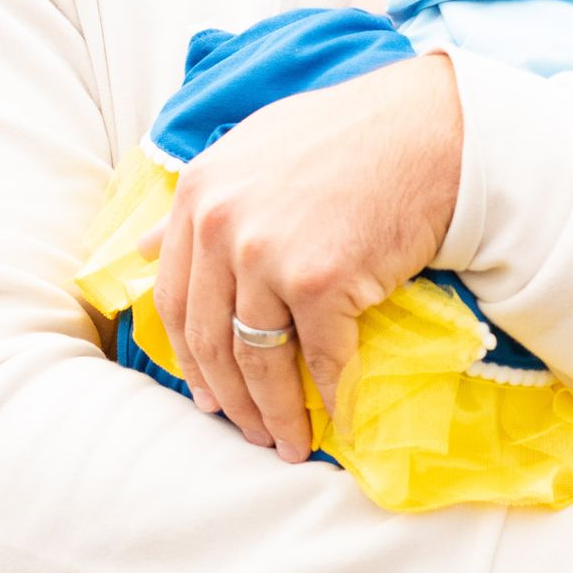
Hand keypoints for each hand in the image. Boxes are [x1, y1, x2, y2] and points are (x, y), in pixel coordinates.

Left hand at [147, 52, 462, 459]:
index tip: (208, 395)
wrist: (430, 130)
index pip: (173, 298)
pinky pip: (322, 358)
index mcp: (198, 193)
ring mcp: (266, 254)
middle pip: (209, 338)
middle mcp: (219, 224)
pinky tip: (340, 419)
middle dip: (230, 398)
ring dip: (275, 413)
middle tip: (249, 433)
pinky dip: (333, 397)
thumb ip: (201, 203)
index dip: (190, 358)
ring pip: (258, 359)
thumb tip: (143, 250)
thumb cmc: (350, 137)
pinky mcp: (320, 280)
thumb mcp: (253, 152)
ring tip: (290, 443)